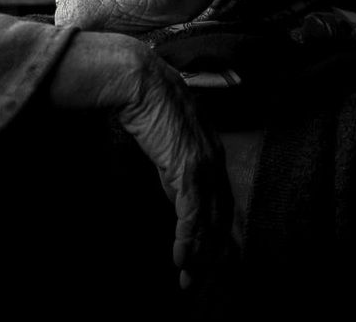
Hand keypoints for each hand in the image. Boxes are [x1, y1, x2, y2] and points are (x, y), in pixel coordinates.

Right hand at [47, 32, 234, 292]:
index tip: (205, 253)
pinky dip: (188, 238)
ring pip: (209, 219)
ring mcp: (203, 162)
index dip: (214, 227)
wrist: (135, 77)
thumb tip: (166, 178)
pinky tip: (180, 259)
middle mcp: (213, 156)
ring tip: (188, 278)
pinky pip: (192, 212)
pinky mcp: (187, 166)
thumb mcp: (160, 134)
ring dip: (199, 253)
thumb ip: (168, 157)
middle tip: (199, 278)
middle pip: (220, 214)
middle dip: (212, 250)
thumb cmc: (141, 98)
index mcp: (208, 147)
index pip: (219, 196)